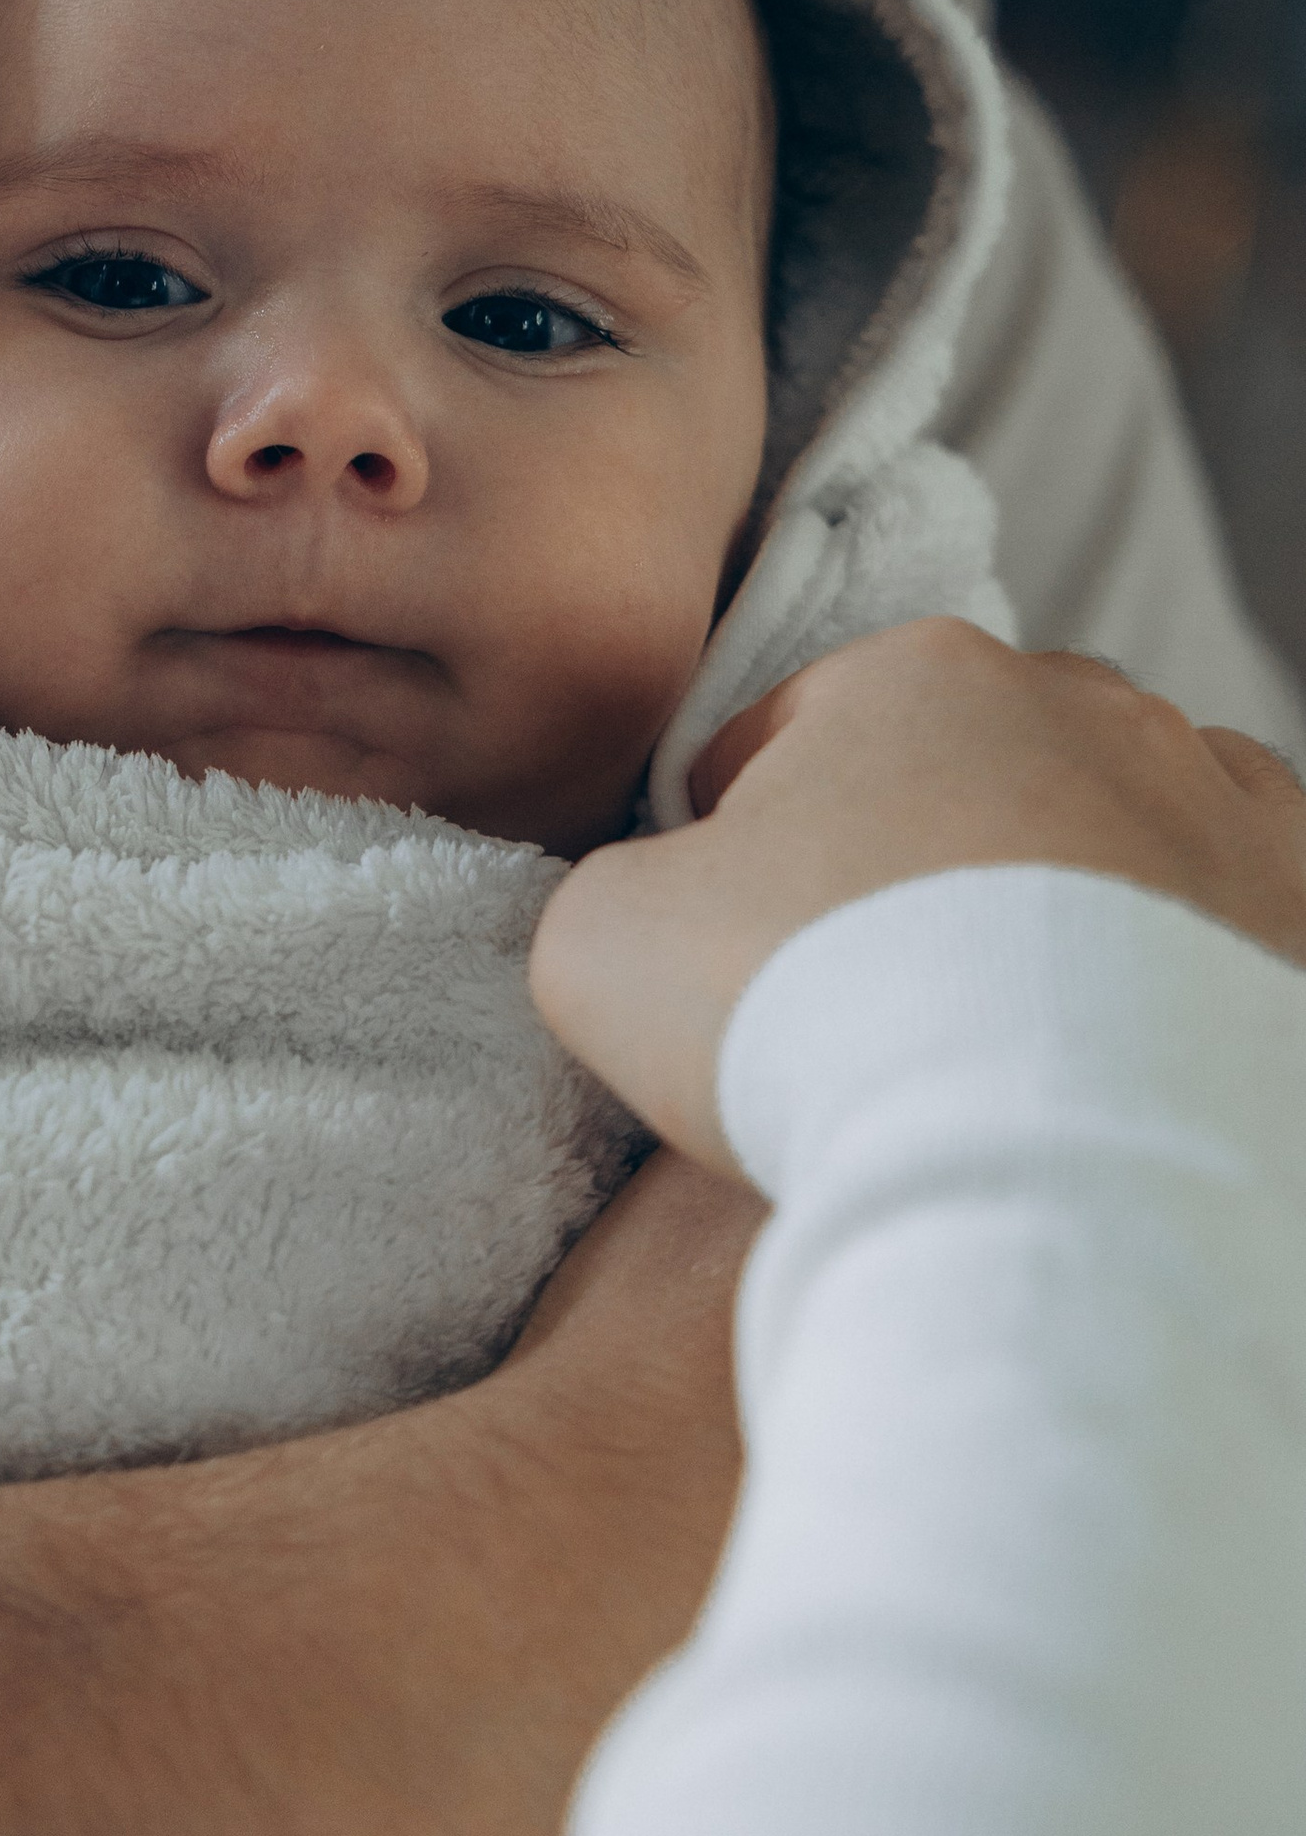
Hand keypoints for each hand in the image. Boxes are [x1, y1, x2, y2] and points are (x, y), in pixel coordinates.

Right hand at [528, 618, 1305, 1174]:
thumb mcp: (601, 942)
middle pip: (960, 778)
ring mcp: (1216, 801)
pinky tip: (1125, 1063)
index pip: (785, 740)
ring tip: (1009, 1050)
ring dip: (1060, 912)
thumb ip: (610, 892)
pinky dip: (1183, 971)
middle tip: (869, 1011)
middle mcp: (1086, 704)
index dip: (729, 848)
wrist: (1049, 1163)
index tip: (726, 956)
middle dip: (912, 867)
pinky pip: (1233, 919)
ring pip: (1110, 834)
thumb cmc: (809, 1021)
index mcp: (912, 672)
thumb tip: (654, 911)